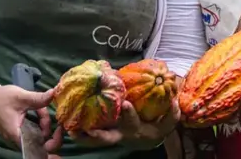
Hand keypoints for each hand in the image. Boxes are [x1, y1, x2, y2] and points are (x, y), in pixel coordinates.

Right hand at [0, 81, 55, 148]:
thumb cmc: (0, 99)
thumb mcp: (21, 97)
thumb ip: (39, 98)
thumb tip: (55, 93)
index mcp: (17, 135)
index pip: (39, 149)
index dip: (52, 143)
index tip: (59, 129)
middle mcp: (18, 140)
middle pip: (41, 142)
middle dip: (48, 128)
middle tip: (49, 114)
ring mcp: (18, 137)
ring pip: (38, 135)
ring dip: (43, 123)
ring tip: (40, 108)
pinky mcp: (19, 132)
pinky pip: (33, 131)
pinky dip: (38, 122)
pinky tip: (39, 112)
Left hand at [66, 100, 181, 149]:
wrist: (146, 138)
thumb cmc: (155, 126)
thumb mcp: (167, 122)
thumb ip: (171, 113)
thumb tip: (172, 100)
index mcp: (135, 129)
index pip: (132, 121)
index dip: (128, 114)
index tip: (125, 104)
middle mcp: (120, 134)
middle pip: (107, 138)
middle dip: (98, 135)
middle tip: (88, 131)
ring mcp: (110, 135)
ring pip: (94, 140)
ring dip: (82, 137)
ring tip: (69, 130)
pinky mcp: (102, 133)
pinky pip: (88, 136)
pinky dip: (78, 132)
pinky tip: (67, 126)